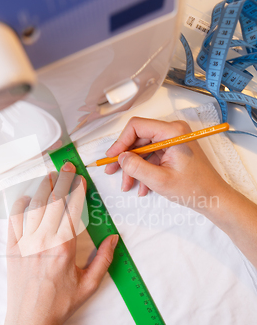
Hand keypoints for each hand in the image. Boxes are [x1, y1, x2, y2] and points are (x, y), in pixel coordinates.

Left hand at [5, 162, 117, 324]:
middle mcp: (43, 241)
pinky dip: (20, 206)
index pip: (71, 209)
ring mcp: (25, 243)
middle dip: (60, 180)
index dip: (76, 190)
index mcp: (64, 247)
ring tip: (49, 175)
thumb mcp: (89, 284)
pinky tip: (27, 198)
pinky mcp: (12, 249)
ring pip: (33, 206)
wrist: (30, 321)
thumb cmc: (60, 305)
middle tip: (65, 166)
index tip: (80, 179)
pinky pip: (14, 220)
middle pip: (52, 201)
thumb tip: (115, 238)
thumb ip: (104, 259)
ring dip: (41, 188)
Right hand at [105, 117, 227, 208]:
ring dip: (133, 168)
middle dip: (126, 158)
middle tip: (112, 172)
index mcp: (172, 132)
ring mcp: (172, 140)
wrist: (213, 198)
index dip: (121, 141)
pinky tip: (142, 187)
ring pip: (142, 149)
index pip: (137, 126)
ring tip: (129, 186)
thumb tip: (120, 158)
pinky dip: (144, 171)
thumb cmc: (194, 188)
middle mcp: (172, 131)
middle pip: (138, 138)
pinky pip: (151, 156)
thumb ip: (137, 167)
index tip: (112, 157)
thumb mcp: (159, 180)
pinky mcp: (172, 149)